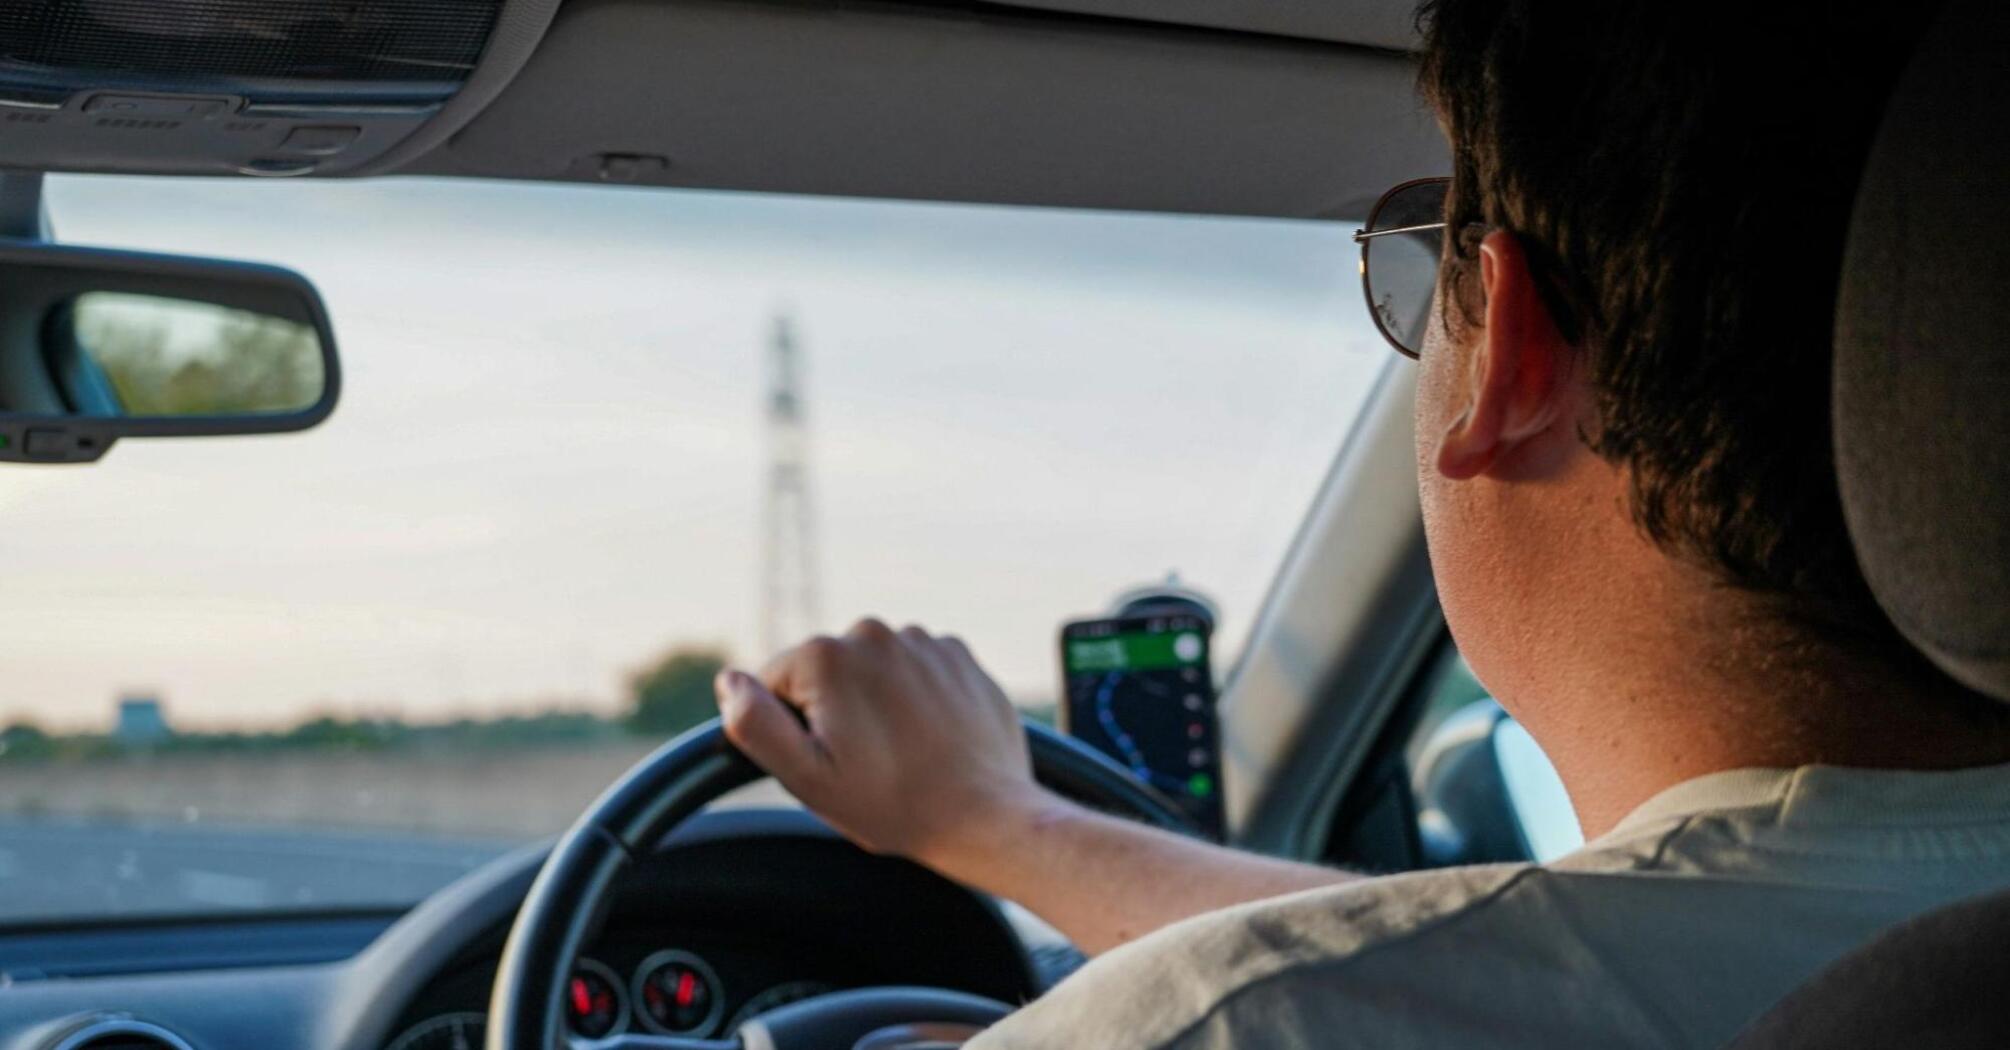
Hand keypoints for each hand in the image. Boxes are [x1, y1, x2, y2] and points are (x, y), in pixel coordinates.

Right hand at [713, 619, 1058, 867]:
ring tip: (901, 752)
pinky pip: (916, 670)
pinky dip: (916, 697)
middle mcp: (874, 632)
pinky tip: (929, 736)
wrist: (986, 814)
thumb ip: (756, 723)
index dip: (791, 729)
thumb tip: (729, 681)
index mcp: (827, 656)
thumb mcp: (806, 777)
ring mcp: (922, 640)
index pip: (775, 684)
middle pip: (826, 672)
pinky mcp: (958, 655)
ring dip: (876, 702)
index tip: (829, 759)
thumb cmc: (893, 803)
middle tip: (865, 762)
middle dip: (834, 711)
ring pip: (873, 670)